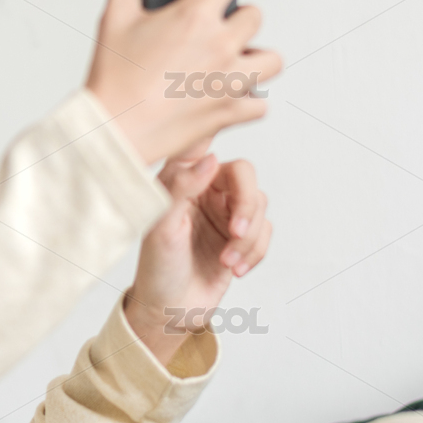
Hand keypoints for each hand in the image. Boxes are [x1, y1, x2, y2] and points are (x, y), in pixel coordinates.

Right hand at [85, 0, 280, 163]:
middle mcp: (221, 47)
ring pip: (271, 60)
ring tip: (235, 59)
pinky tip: (230, 94)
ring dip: (257, 56)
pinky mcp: (229, 113)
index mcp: (195, 17)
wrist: (112, 130)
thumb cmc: (112, 79)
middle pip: (255, 16)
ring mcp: (230, 82)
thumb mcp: (115, 18)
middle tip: (218, 24)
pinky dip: (249, 101)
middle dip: (238, 15)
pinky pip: (259, 105)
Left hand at [122, 143, 271, 373]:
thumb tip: (210, 159)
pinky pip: (265, 231)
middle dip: (246, 204)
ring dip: (248, 237)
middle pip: (244, 173)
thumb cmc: (157, 268)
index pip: (202, 142)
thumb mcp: (161, 228)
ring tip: (226, 261)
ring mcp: (224, 211)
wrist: (170, 310)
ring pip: (259, 203)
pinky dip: (255, 252)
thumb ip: (182, 189)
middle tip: (236, 231)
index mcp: (179, 179)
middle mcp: (204, 189)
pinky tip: (234, 269)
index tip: (243, 113)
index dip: (222, 120)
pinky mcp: (240, 234)